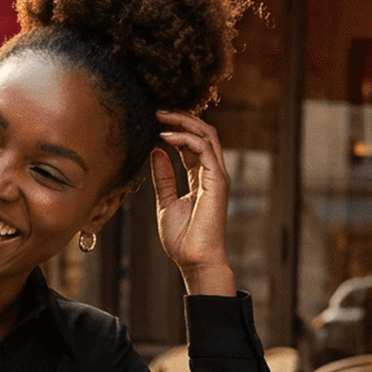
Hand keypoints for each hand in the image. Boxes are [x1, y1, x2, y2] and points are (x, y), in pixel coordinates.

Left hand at [150, 111, 236, 297]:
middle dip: (181, 118)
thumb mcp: (166, 203)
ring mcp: (216, 176)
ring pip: (206, 135)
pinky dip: (184, 138)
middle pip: (202, 133)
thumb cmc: (182, 239)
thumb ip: (163, 178)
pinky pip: (204, 149)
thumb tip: (155, 152)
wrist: (194, 260)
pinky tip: (165, 137)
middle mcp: (211, 173)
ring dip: (184, 122)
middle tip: (157, 110)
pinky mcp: (217, 181)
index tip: (154, 121)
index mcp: (201, 178)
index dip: (175, 129)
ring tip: (160, 116)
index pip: (192, 143)